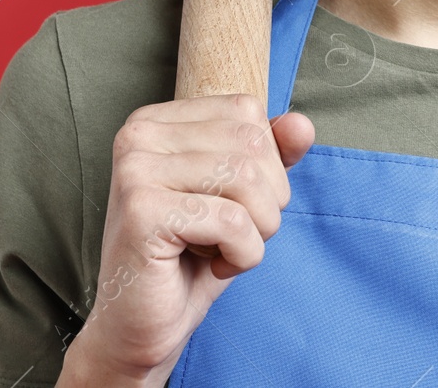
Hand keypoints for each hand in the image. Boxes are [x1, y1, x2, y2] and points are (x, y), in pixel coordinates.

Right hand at [69, 95, 314, 383]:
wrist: (140, 326)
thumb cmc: (191, 258)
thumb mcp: (242, 197)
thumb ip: (272, 154)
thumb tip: (302, 124)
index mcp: (157, 120)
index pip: (247, 111)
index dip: (266, 164)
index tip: (233, 202)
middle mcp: (139, 134)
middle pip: (252, 143)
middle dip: (266, 199)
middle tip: (233, 233)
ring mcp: (135, 169)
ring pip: (246, 179)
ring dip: (257, 229)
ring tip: (224, 249)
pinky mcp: (142, 211)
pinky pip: (233, 221)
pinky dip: (243, 253)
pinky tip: (213, 265)